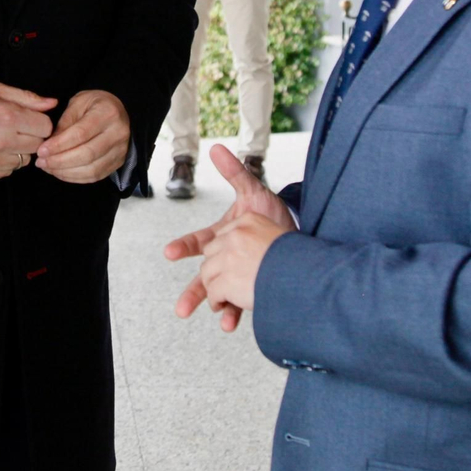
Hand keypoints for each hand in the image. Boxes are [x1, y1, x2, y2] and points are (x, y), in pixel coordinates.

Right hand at [0, 82, 55, 181]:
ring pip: (24, 160)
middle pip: (37, 145)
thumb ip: (27, 98)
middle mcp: (2, 142)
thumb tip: (52, 104)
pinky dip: (4, 161)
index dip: (38, 121)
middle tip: (12, 127)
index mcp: (8, 117)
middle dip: (29, 136)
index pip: (45, 127)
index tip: (27, 118)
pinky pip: (8, 171)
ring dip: (17, 150)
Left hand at [37, 90, 130, 183]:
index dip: (59, 145)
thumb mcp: (78, 103)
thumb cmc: (95, 105)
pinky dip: (75, 177)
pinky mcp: (117, 163)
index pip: (81, 134)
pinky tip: (60, 172)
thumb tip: (50, 145)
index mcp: (107, 113)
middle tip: (41, 162)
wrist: (117, 111)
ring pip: (91, 169)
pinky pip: (95, 176)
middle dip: (60, 161)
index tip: (42, 150)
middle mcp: (118, 133)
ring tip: (48, 168)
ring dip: (66, 172)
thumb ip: (65, 122)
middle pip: (87, 154)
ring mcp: (120, 150)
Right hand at [166, 144, 295, 330]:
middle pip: (205, 276)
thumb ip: (235, 172)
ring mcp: (240, 274)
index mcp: (223, 235)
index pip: (200, 242)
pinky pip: (241, 302)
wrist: (299, 235)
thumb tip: (217, 148)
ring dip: (211, 306)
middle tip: (181, 309)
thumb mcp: (254, 190)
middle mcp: (228, 257)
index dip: (184, 247)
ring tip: (204, 319)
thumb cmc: (273, 212)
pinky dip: (234, 313)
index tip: (170, 252)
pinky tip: (230, 322)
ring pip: (220, 293)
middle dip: (193, 291)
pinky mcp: (254, 287)